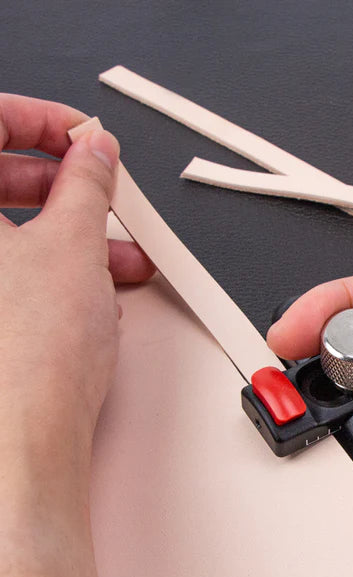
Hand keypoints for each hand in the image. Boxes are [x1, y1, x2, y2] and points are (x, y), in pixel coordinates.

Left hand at [0, 95, 156, 576]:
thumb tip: (94, 153)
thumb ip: (86, 185)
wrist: (16, 454)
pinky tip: (93, 288)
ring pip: (5, 235)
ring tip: (117, 253)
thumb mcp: (73, 249)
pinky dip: (52, 271)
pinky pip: (10, 276)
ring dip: (65, 234)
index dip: (35, 122)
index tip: (79, 135)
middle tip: (100, 192)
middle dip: (56, 184)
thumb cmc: (24, 365)